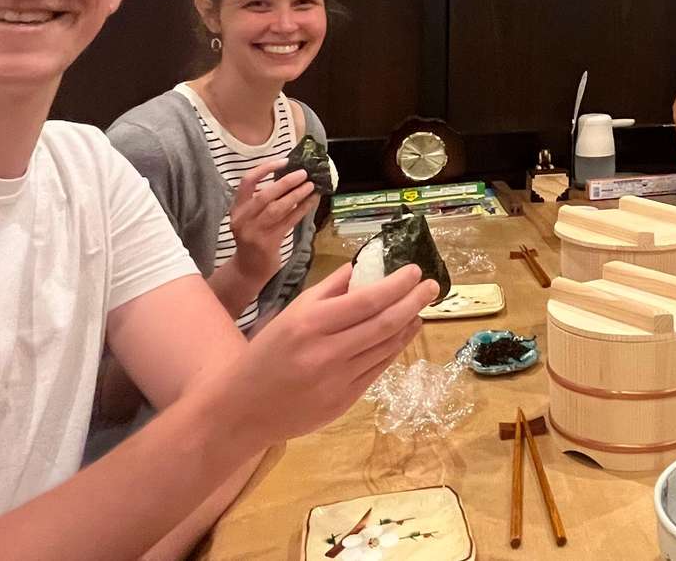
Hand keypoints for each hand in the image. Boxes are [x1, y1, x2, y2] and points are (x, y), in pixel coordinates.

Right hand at [205, 262, 439, 447]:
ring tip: (419, 309)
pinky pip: (378, 369)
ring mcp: (338, 380)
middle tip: (432, 286)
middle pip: (384, 323)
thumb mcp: (291, 313)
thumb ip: (328, 290)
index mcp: (311, 324)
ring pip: (386, 347)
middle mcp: (327, 352)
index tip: (415, 271)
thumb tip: (363, 267)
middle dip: (413, 301)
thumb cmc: (266, 353)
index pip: (367, 300)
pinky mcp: (344, 402)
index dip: (397, 285)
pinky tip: (402, 334)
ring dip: (408, 325)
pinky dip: (394, 349)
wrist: (243, 408)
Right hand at [228, 160, 318, 278]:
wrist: (248, 269)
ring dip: (296, 195)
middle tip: (304, 173)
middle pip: (265, 195)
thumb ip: (263, 201)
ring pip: (278, 209)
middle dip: (286, 182)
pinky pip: (288, 222)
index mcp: (237, 208)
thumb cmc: (253, 238)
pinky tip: (312, 202)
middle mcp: (242, 218)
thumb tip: (291, 176)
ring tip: (311, 186)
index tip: (284, 161)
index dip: (265, 169)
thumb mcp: (251, 218)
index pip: (247, 182)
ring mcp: (254, 232)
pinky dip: (302, 210)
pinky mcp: (268, 243)